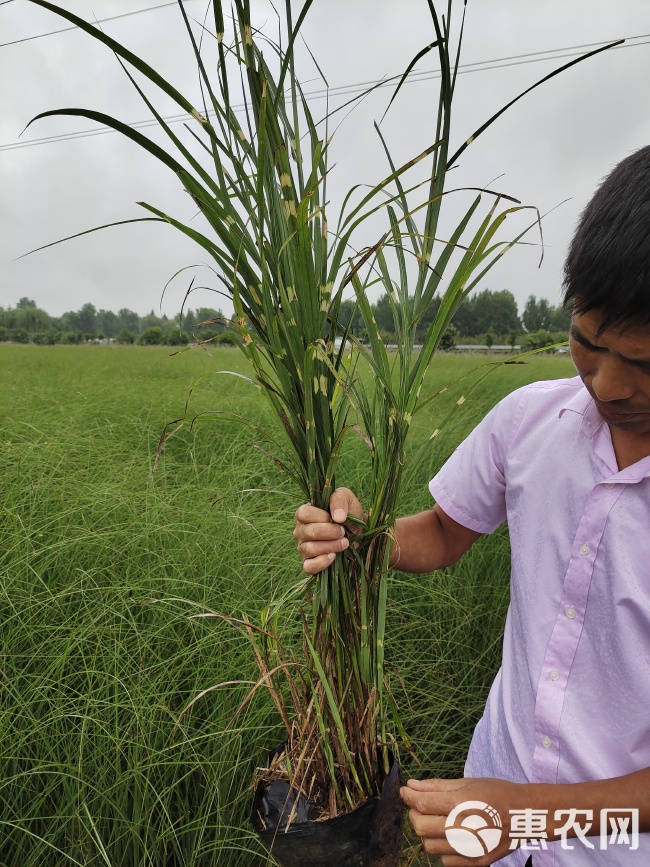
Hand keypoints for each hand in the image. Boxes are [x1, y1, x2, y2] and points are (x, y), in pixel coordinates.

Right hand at [293, 487, 364, 573]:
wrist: (358, 532)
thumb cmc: (348, 512)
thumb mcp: (346, 498)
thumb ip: (339, 500)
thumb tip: (337, 517)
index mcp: (305, 513)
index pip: (303, 514)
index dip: (321, 517)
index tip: (336, 519)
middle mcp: (300, 530)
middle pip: (309, 532)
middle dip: (330, 533)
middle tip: (343, 532)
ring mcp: (303, 547)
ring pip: (309, 549)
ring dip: (330, 546)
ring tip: (344, 543)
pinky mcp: (309, 563)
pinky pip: (309, 566)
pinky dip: (322, 562)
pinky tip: (334, 556)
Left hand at [401, 777, 533, 865]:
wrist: (526, 815)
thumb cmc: (496, 793)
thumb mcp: (467, 782)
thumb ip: (436, 786)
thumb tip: (411, 785)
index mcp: (461, 803)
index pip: (422, 803)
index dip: (408, 797)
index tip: (405, 792)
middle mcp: (464, 827)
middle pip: (421, 827)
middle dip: (414, 816)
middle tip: (420, 807)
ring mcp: (470, 848)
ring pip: (430, 846)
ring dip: (427, 833)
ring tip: (437, 822)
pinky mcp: (476, 862)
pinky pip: (445, 861)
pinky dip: (442, 849)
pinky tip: (451, 837)